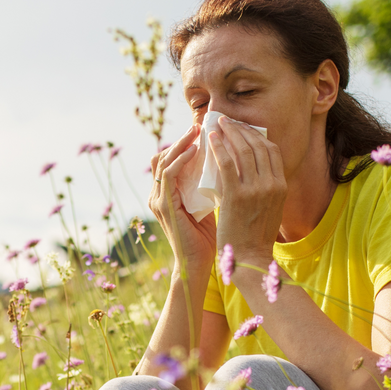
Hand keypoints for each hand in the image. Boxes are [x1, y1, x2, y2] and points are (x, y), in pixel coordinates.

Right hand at [148, 123, 215, 274]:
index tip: (208, 132)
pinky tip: (195, 151)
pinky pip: (168, 174)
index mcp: (168, 195)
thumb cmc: (211, 238)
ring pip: (163, 160)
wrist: (200, 265)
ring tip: (199, 131)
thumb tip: (233, 164)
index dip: (185, 143)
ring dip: (181, 143)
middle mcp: (158, 195)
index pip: (171, 160)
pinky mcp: (162, 206)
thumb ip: (213, 186)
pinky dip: (180, 159)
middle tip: (203, 124)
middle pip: (163, 155)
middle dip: (183, 138)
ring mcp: (157, 200)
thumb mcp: (212, 205)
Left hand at [210, 116, 286, 265]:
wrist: (249, 258)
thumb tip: (250, 168)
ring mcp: (255, 190)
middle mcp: (271, 185)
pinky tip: (211, 140)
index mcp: (281, 187)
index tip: (243, 129)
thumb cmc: (255, 236)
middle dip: (242, 129)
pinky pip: (226, 164)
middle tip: (227, 121)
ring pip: (243, 151)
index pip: (272, 151)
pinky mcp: (236, 196)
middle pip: (258, 146)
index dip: (257, 136)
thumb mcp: (270, 208)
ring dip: (230, 133)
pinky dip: (218, 148)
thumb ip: (265, 188)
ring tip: (218, 125)